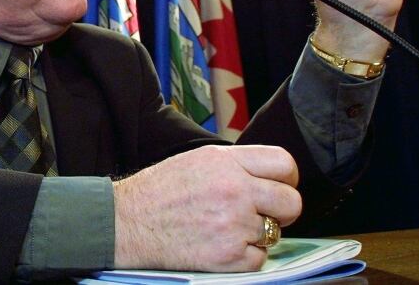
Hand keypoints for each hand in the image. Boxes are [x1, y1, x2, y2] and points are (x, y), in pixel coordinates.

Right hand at [113, 145, 300, 271]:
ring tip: (230, 229)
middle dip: (282, 210)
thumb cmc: (158, 191)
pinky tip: (221, 245)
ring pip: (275, 232)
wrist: (127, 222)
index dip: (288, 178)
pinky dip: (244, 257)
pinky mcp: (228, 255)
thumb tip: (266, 175)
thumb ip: (234, 164)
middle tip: (264, 213)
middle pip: (291, 202)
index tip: (281, 186)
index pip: (283, 163)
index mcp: (226, 161)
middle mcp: (235, 189)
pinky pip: (259, 259)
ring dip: (258, 234)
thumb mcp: (197, 160)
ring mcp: (233, 223)